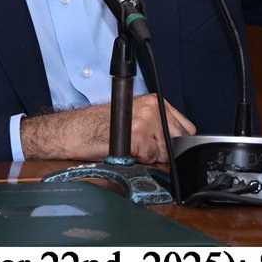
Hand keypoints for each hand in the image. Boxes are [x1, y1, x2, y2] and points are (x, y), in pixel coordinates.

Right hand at [20, 94, 195, 162]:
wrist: (76, 130)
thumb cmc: (100, 126)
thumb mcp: (135, 118)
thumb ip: (158, 126)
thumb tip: (177, 144)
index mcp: (154, 101)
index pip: (185, 127)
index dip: (176, 142)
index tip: (165, 147)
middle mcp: (153, 107)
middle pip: (178, 140)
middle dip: (164, 151)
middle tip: (142, 148)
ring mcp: (147, 120)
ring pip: (165, 152)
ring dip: (151, 156)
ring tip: (132, 148)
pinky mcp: (139, 136)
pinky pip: (150, 159)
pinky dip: (139, 160)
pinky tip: (126, 151)